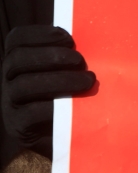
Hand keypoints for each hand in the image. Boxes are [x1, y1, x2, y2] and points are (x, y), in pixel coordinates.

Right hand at [2, 26, 95, 158]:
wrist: (70, 138)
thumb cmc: (75, 98)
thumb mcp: (70, 72)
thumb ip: (72, 57)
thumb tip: (93, 38)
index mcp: (19, 62)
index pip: (16, 39)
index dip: (40, 34)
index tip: (69, 38)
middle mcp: (8, 80)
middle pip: (17, 59)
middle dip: (51, 56)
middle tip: (80, 61)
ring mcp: (10, 105)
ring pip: (22, 85)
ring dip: (59, 79)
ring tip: (88, 81)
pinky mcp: (18, 128)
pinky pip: (29, 113)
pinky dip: (52, 105)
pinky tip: (74, 104)